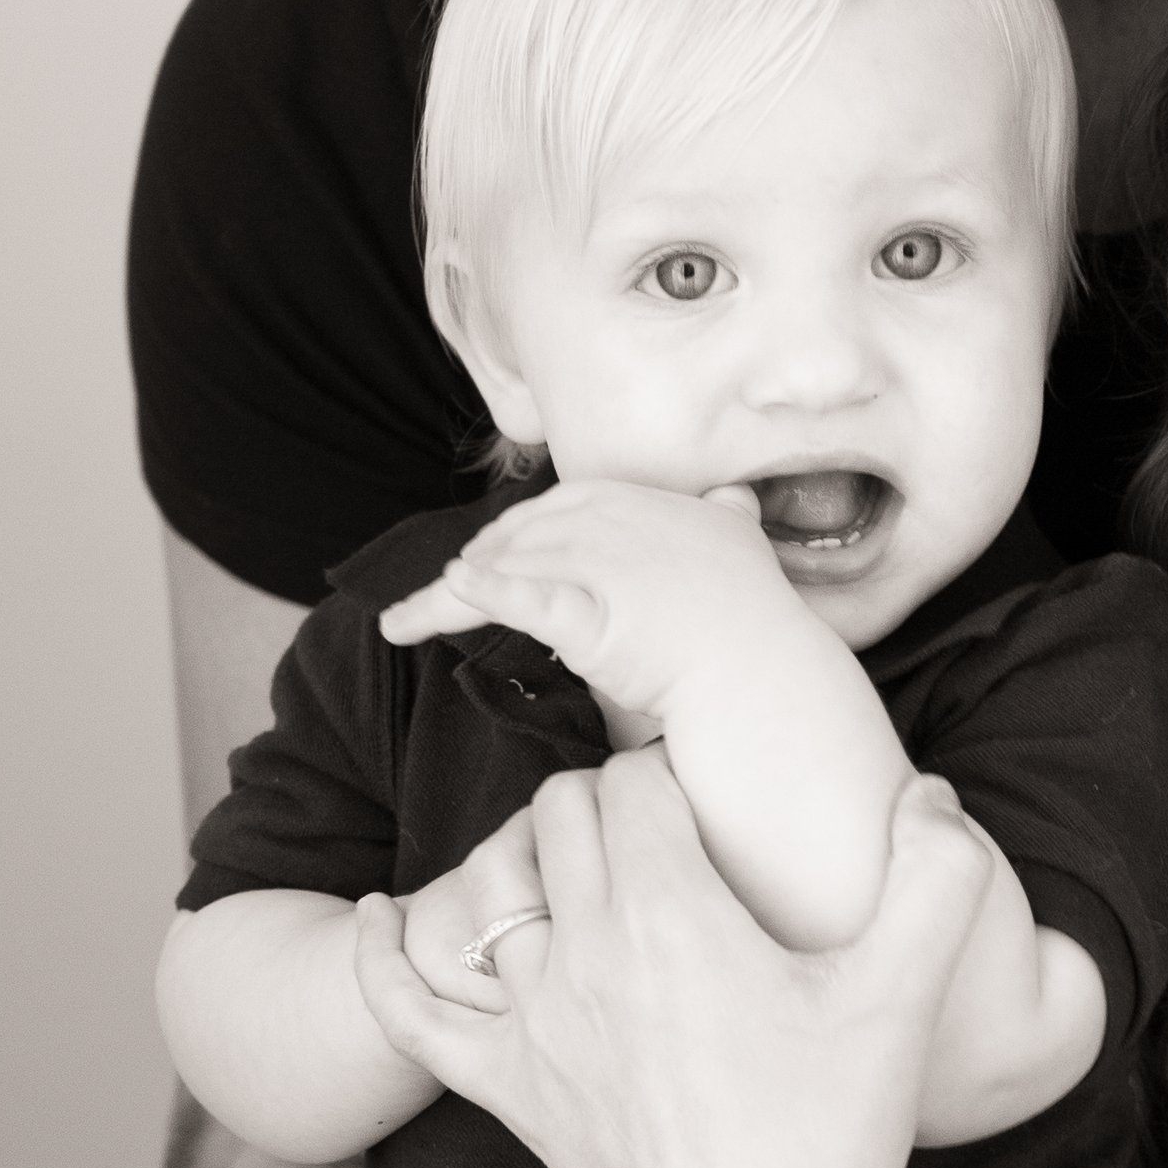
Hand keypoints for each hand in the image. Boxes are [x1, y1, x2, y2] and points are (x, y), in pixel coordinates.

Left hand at [353, 759, 992, 1167]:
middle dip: (604, 794)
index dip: (674, 766)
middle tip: (663, 824)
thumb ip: (939, 876)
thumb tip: (935, 791)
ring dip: (523, 854)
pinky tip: (382, 916)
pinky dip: (380, 956)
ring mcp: (532, 1027)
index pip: (633, 777)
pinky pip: (408, 1012)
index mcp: (671, 916)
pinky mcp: (505, 1092)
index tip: (713, 791)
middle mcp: (583, 956)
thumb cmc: (834, 1137)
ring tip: (577, 858)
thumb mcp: (905, 996)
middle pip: (556, 814)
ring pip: (487, 888)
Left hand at [377, 478, 771, 725]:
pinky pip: (525, 599)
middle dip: (469, 567)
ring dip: (445, 596)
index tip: (480, 562)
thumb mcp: (740, 542)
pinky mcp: (592, 616)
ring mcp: (600, 565)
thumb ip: (727, 515)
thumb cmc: (750, 615)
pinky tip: (449, 588)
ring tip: (406, 619)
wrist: (762, 671)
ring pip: (505, 572)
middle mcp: (610, 519)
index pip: (549, 511)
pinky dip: (483, 592)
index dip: (506, 539)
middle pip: (515, 540)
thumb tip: (733, 496)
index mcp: (634, 498)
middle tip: (427, 601)